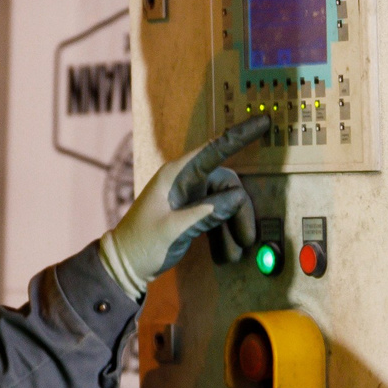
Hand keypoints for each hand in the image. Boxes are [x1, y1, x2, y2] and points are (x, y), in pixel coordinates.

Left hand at [99, 114, 272, 296]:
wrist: (124, 265)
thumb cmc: (142, 243)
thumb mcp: (174, 229)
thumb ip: (206, 212)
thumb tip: (237, 197)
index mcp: (176, 175)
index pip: (214, 149)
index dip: (241, 135)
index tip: (263, 122)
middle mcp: (184, 180)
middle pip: (227, 185)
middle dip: (240, 212)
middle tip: (246, 238)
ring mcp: (189, 196)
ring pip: (225, 203)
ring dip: (232, 227)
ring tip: (233, 253)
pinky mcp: (191, 211)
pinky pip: (217, 215)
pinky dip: (224, 232)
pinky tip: (227, 251)